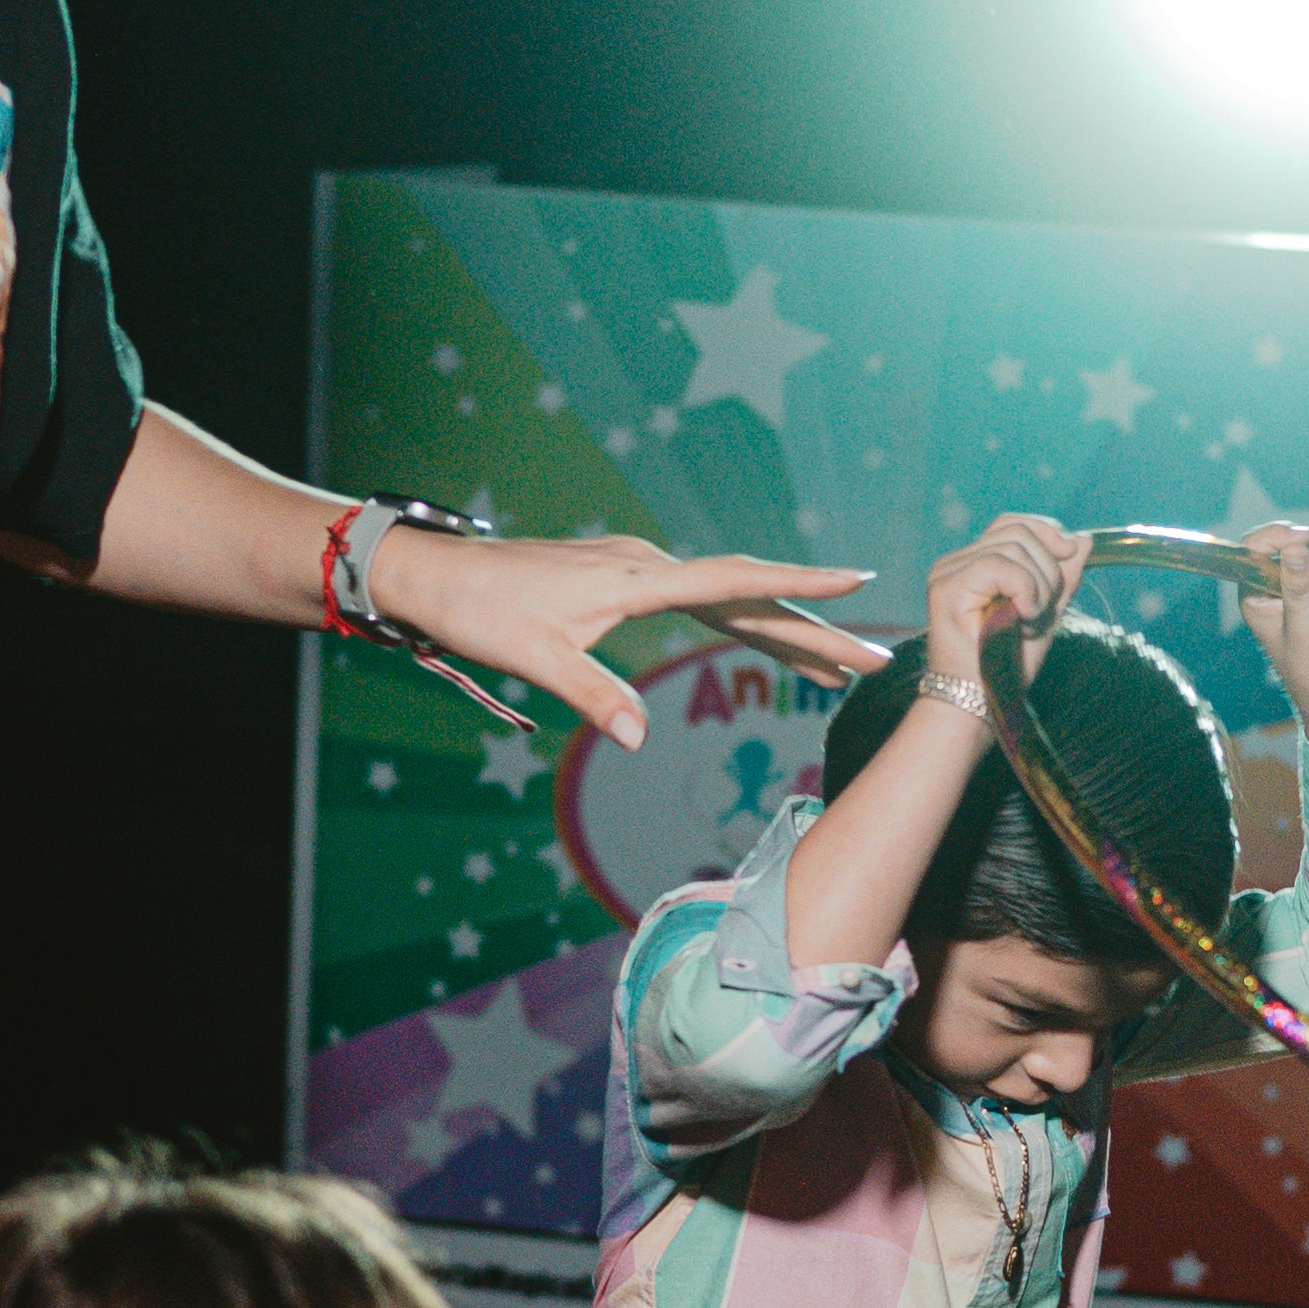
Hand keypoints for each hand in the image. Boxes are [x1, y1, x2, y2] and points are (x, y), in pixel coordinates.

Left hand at [369, 531, 885, 746]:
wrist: (435, 574)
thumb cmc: (481, 611)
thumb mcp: (535, 659)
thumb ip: (594, 694)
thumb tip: (640, 739)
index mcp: (636, 581)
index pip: (732, 584)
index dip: (795, 589)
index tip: (855, 583)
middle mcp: (648, 568)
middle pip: (747, 599)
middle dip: (813, 631)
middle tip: (873, 657)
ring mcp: (638, 571)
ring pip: (729, 601)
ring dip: (783, 631)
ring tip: (838, 665)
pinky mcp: (625, 581)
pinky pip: (702, 600)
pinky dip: (742, 621)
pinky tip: (764, 636)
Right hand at [914, 515, 1092, 704]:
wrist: (981, 701)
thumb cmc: (1006, 665)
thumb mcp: (1045, 613)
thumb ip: (1062, 577)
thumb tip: (1084, 540)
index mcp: (974, 563)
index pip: (1012, 524)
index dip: (1046, 532)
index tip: (1070, 555)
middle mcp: (956, 562)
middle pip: (1017, 531)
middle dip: (1048, 567)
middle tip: (1043, 609)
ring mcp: (948, 572)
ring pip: (1013, 547)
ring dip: (1039, 585)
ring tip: (1030, 619)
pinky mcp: (947, 585)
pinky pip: (1000, 565)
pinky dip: (1025, 589)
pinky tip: (1022, 615)